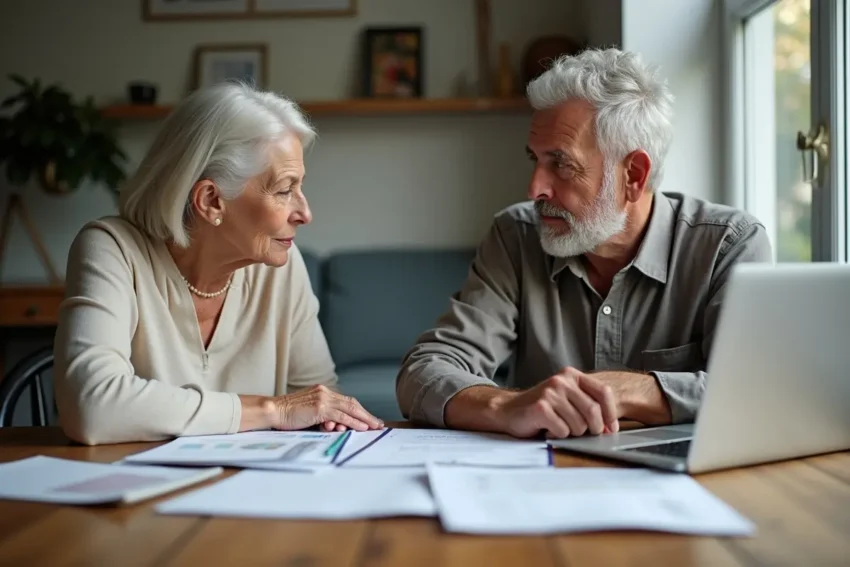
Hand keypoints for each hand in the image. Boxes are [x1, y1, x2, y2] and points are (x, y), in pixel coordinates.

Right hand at [274, 385, 383, 431]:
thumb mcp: (308, 413)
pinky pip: (342, 416)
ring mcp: (323, 399)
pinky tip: (362, 428)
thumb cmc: (287, 415)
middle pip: (351, 403)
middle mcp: (325, 392)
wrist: (273, 411)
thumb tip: (337, 426)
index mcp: (322, 392)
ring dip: (364, 419)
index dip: (358, 410)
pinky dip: (354, 422)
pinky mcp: (320, 407)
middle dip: (366, 414)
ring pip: (350, 409)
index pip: (345, 401)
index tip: (367, 418)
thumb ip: (322, 417)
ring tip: (373, 427)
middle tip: (377, 423)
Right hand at [494, 367, 619, 438]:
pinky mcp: (541, 408)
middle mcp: (562, 381)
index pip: (603, 392)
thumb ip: (587, 405)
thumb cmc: (541, 408)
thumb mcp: (566, 399)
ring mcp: (550, 393)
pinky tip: (548, 429)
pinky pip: (563, 430)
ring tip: (560, 428)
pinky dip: (558, 436)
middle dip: (593, 428)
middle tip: (585, 434)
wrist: (508, 410)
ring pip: (579, 424)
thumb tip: (610, 427)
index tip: (611, 428)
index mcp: (571, 375)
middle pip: (593, 411)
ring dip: (573, 433)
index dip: (611, 413)